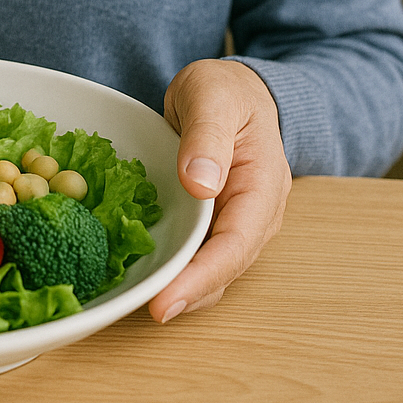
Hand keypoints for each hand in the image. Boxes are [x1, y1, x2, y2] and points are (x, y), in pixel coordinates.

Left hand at [148, 58, 291, 323]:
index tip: (166, 302)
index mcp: (263, 185)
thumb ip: (207, 136)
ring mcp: (235, 222)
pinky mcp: (212, 224)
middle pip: (225, 267)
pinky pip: (196, 254)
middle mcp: (255, 215)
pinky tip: (143, 275)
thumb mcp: (212, 97)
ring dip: (181, 289)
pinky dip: (174, 269)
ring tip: (139, 301)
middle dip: (188, 294)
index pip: (237, 243)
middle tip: (145, 310)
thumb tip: (201, 184)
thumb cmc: (226, 91)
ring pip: (212, 270)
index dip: (202, 277)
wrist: (234, 92)